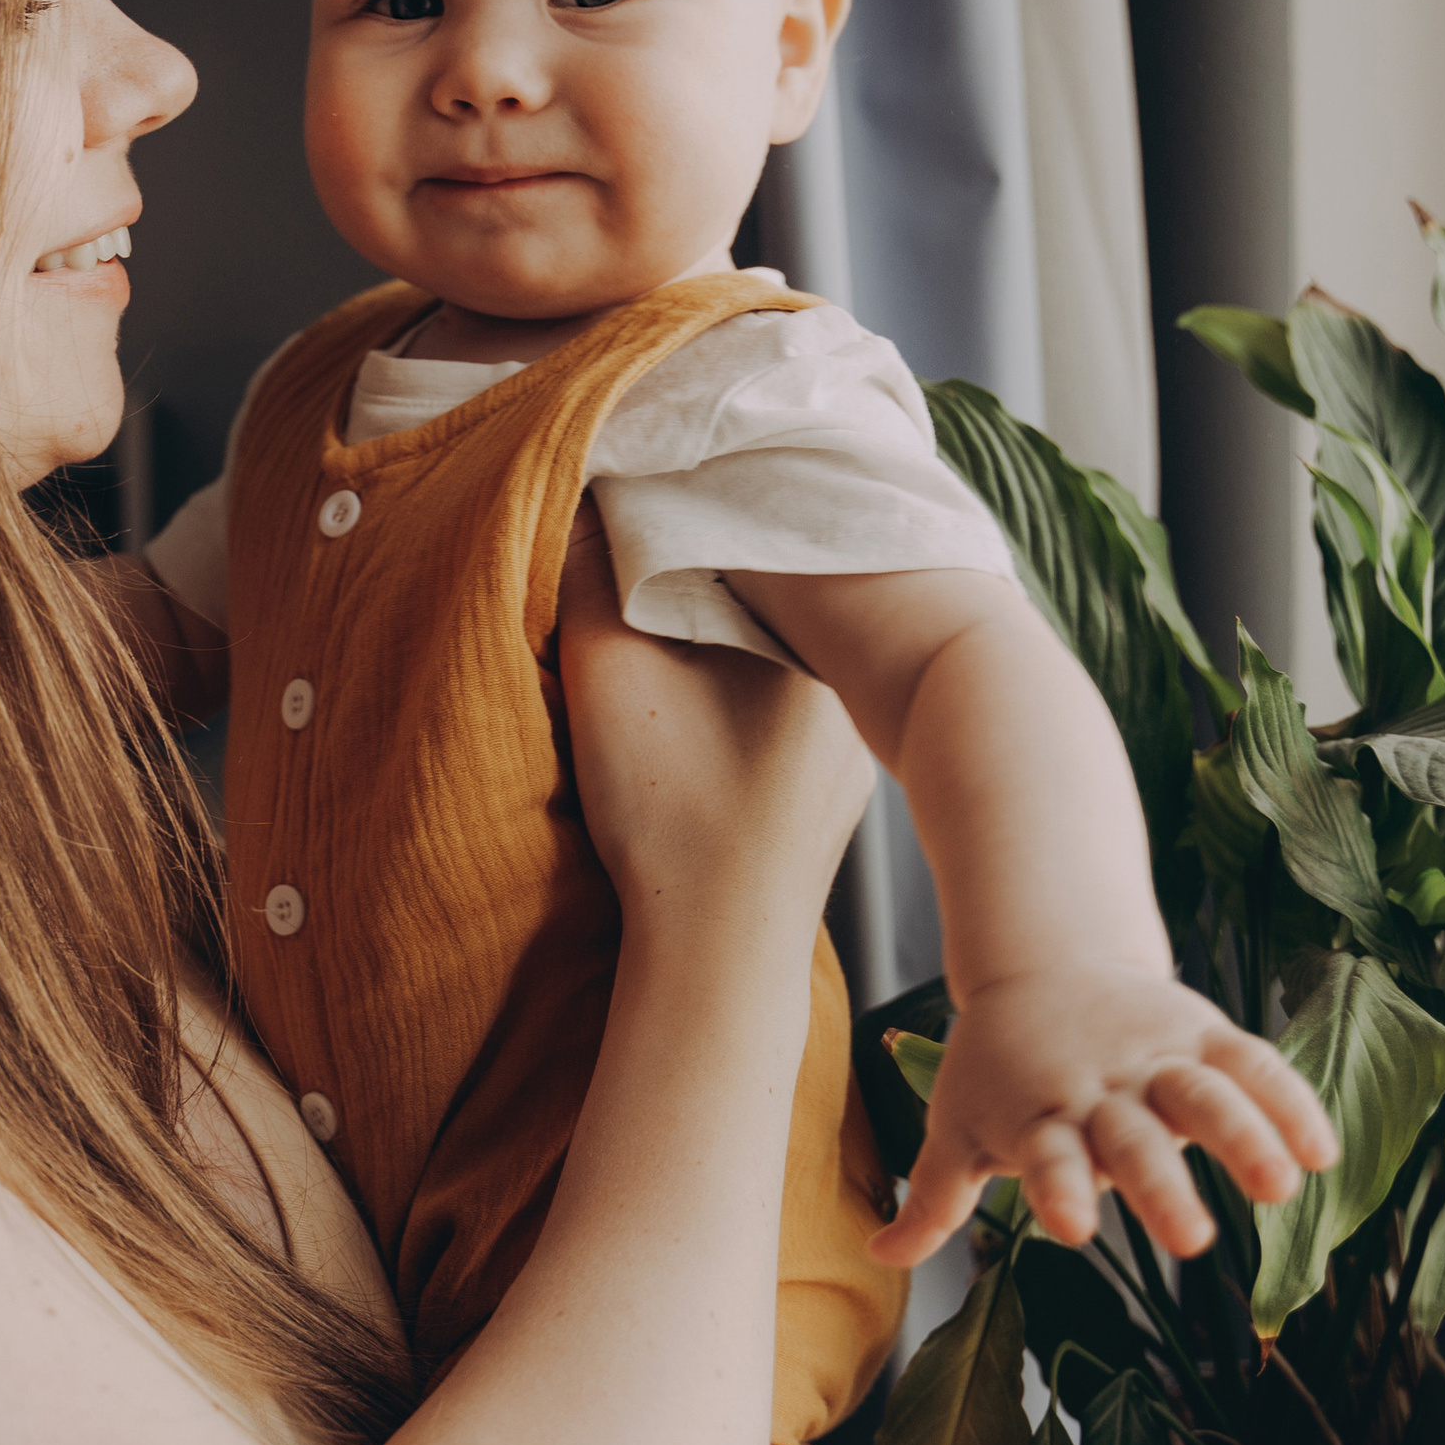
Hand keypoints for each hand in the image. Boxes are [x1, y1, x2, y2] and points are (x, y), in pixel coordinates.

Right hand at [558, 507, 874, 931]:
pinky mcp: (831, 786)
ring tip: (661, 627)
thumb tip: (592, 490)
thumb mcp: (609, 672)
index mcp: (815, 634)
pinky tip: (699, 711)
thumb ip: (592, 570)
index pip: (750, 532)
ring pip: (776, 649)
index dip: (683, 508)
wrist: (719, 954)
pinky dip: (738, 688)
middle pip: (767, 589)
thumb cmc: (670, 816)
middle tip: (639, 550)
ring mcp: (849, 738)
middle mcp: (852, 678)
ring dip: (723, 629)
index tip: (633, 501)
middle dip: (703, 566)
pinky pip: (782, 704)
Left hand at [878, 963, 1337, 1270]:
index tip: (1074, 1229)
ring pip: (1203, 1094)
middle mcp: (1100, 1088)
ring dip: (1244, 1137)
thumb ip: (932, 1200)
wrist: (1042, 960)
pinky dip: (1287, 1102)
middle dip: (1160, 1185)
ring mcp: (1155, 1058)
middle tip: (1191, 1244)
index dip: (1058, 1190)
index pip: (1046, 1158)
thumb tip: (876, 1257)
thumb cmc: (995, 1065)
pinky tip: (1321, 1152)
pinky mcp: (1200, 1034)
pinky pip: (1251, 1064)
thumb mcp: (953, 1125)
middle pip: (1133, 1138)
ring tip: (1281, 1189)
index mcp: (1038, 1114)